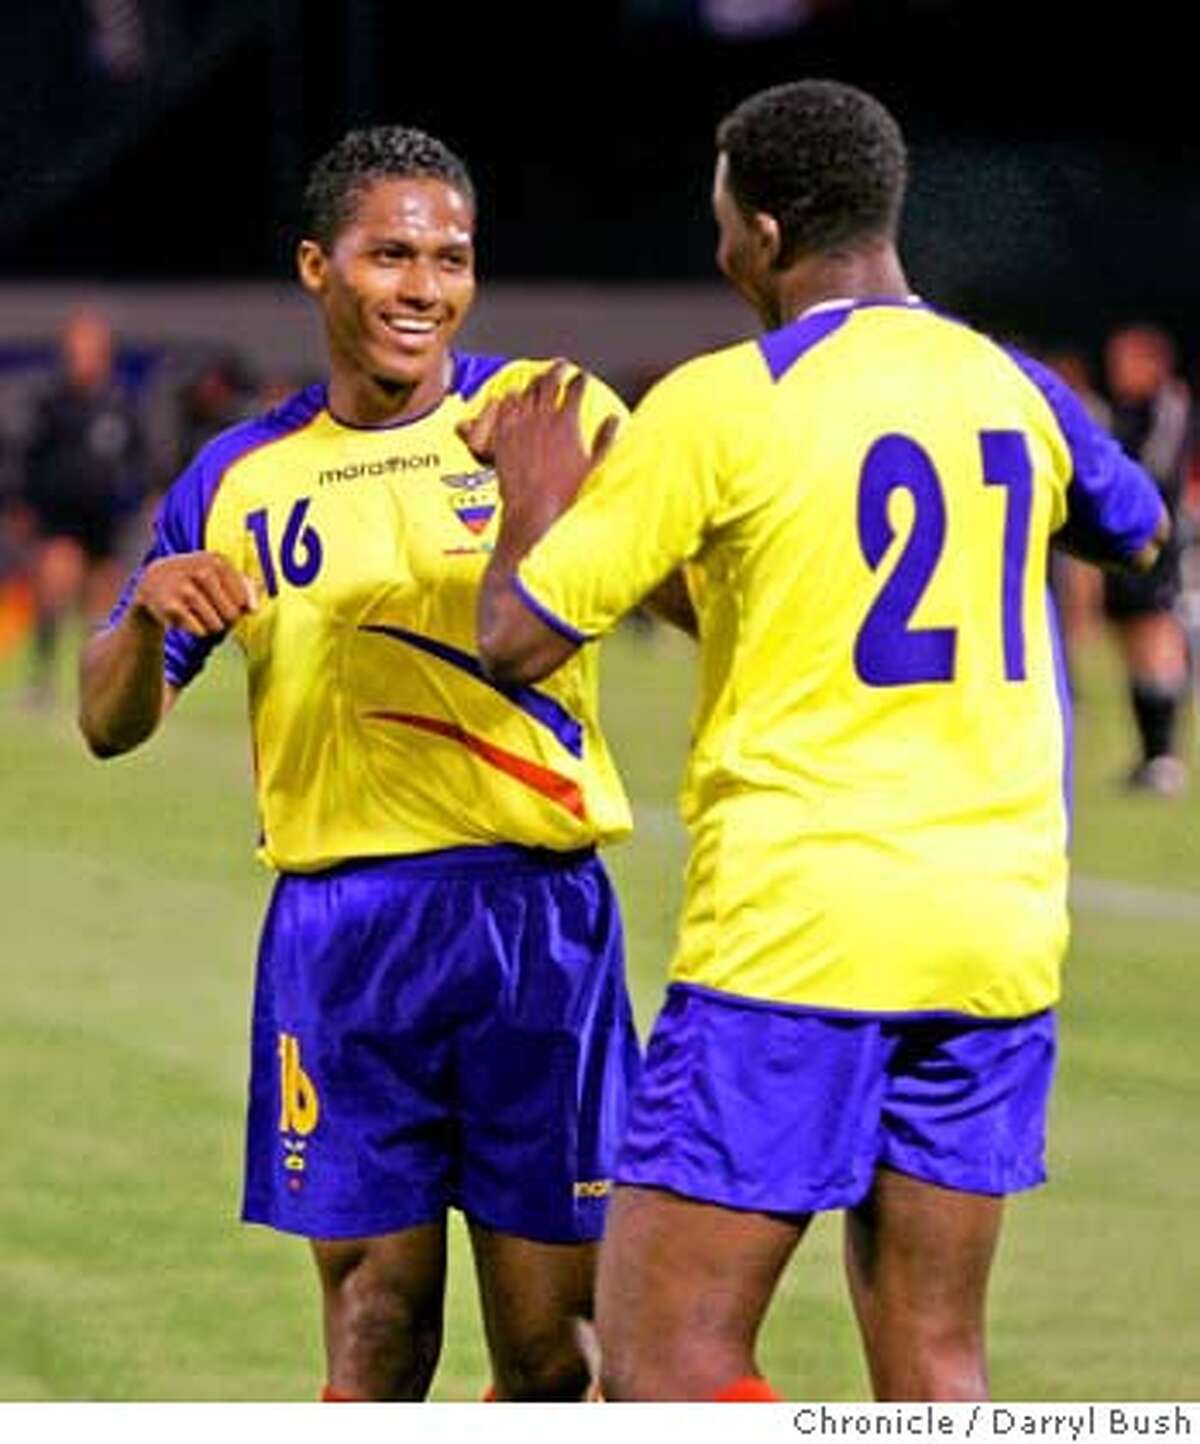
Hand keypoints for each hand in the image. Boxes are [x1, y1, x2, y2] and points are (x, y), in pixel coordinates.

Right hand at [132, 552, 257, 635]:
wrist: (153, 581)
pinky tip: (188, 617)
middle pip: (233, 614)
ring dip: (213, 626)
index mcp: (217, 560)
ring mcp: (184, 588)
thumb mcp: (220, 573)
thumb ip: (245, 587)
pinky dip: (198, 630)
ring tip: (202, 614)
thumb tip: (254, 609)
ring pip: (217, 625)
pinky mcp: (171, 606)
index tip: (228, 601)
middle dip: (227, 619)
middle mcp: (201, 570)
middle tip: (214, 610)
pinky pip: (199, 631)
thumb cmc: (196, 580)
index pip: (243, 600)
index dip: (239, 607)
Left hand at [457, 362, 619, 521]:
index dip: (581, 379)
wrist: (531, 510)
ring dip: (535, 382)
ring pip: (526, 389)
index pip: (576, 388)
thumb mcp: (594, 467)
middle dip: (558, 369)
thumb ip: (605, 438)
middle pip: (549, 380)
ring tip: (540, 379)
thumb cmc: (563, 493)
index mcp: (566, 422)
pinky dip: (511, 397)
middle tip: (562, 366)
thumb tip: (614, 419)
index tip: (583, 377)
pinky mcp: (502, 434)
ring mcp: (519, 424)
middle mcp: (542, 417)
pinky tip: (514, 397)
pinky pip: (503, 405)